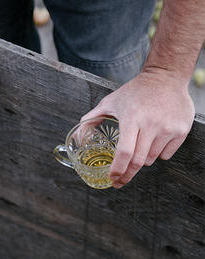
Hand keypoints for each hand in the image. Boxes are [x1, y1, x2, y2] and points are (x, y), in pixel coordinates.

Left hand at [80, 68, 194, 187]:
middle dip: (127, 174)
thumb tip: (77, 136)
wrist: (165, 77)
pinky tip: (153, 142)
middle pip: (138, 161)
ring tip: (138, 148)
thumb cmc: (135, 91)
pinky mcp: (181, 130)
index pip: (124, 152)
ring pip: (152, 159)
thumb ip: (91, 119)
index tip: (113, 178)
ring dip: (142, 161)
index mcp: (131, 119)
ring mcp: (168, 128)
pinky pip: (166, 154)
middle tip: (120, 180)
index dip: (118, 169)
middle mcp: (151, 125)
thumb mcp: (110, 102)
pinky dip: (158, 154)